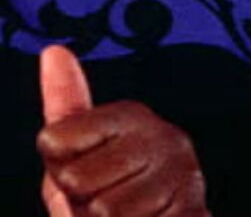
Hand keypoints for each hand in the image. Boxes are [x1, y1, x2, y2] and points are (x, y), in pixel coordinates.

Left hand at [37, 45, 208, 215]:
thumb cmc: (109, 195)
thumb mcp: (75, 151)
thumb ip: (63, 104)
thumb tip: (55, 50)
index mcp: (130, 116)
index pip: (53, 142)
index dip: (55, 167)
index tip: (76, 167)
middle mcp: (163, 138)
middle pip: (76, 181)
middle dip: (79, 201)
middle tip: (104, 199)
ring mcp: (185, 180)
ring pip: (105, 212)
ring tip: (128, 215)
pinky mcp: (197, 214)